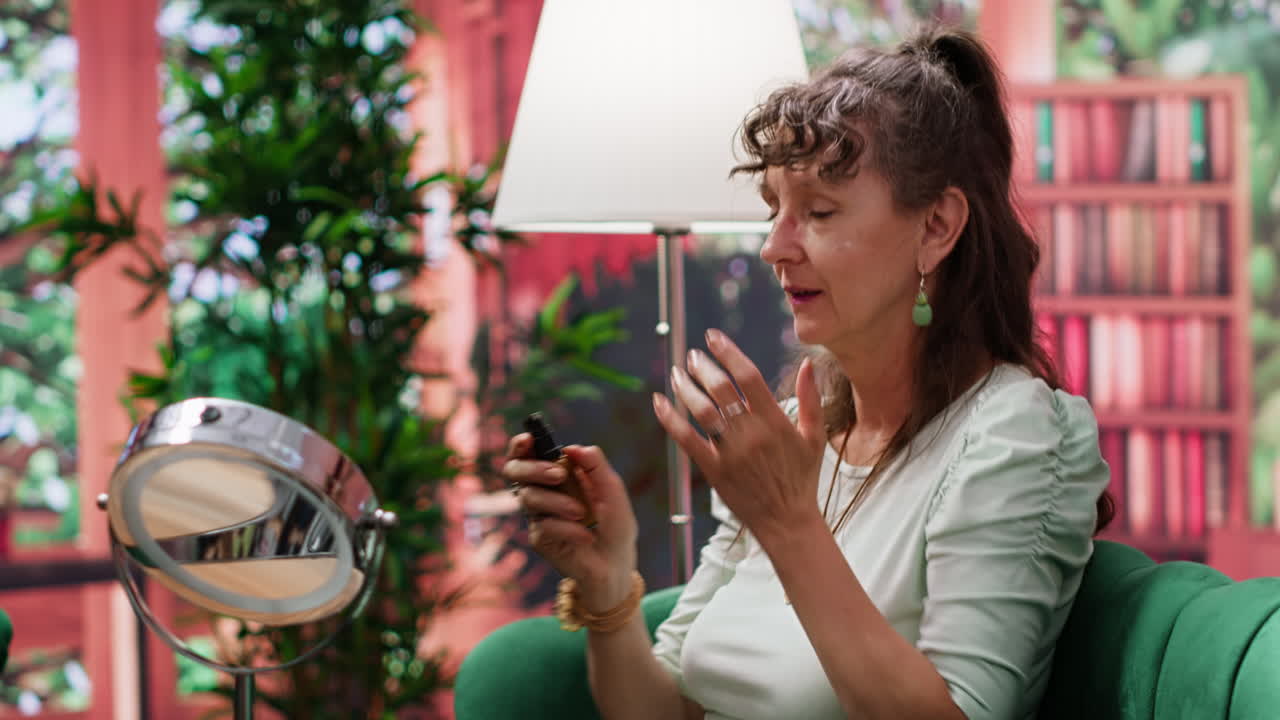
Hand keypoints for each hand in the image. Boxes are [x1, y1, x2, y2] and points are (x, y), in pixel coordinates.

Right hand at [502, 435, 638, 610]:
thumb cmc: (615, 525)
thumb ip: (596, 466)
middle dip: (533, 469)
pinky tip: (585, 536)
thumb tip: (571, 448)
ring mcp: (539, 514)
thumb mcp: (612, 491)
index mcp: (560, 473)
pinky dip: (566, 528)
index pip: (529, 453)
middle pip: (516, 470)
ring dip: (557, 502)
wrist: (616, 564)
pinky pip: (543, 524)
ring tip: (582, 514)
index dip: (521, 445)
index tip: (528, 441)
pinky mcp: (539, 537)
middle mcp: (544, 491)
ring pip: (528, 497)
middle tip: (559, 476)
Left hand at [652, 329, 827, 545]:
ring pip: (702, 411)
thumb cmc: (801, 478)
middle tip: (692, 355)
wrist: (787, 521)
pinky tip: (659, 402)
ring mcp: (731, 453)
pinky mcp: (714, 470)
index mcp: (776, 422)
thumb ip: (811, 399)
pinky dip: (670, 419)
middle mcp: (751, 434)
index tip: (713, 337)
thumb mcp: (813, 438)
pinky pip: (687, 440)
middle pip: (721, 390)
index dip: (728, 352)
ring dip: (685, 387)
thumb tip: (808, 363)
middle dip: (703, 367)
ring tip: (677, 372)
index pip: (748, 376)